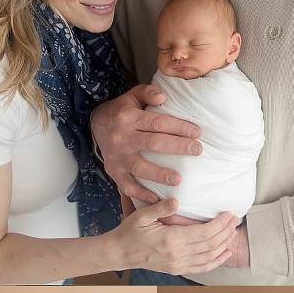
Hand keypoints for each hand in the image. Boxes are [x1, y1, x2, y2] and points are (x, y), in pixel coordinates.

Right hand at [91, 85, 201, 203]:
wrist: (95, 124)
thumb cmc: (121, 111)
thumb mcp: (132, 95)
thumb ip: (148, 93)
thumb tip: (163, 97)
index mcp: (129, 118)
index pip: (158, 123)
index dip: (179, 128)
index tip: (197, 133)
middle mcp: (122, 138)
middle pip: (154, 144)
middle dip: (178, 147)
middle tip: (198, 150)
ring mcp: (117, 157)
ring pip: (141, 168)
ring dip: (160, 175)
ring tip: (179, 179)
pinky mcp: (113, 171)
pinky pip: (127, 186)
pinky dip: (141, 194)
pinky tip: (157, 199)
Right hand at [114, 198, 237, 274]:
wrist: (120, 253)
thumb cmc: (130, 231)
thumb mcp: (142, 216)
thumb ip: (160, 207)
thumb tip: (176, 201)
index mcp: (171, 240)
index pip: (204, 232)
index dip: (220, 224)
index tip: (229, 214)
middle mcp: (178, 254)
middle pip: (211, 244)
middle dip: (226, 231)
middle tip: (236, 220)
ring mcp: (178, 264)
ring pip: (209, 256)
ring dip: (224, 245)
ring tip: (234, 232)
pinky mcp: (177, 269)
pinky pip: (202, 267)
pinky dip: (217, 261)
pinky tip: (226, 253)